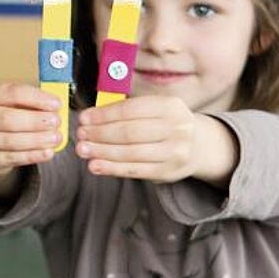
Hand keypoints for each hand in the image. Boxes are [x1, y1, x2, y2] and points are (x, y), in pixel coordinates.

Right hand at [0, 83, 60, 198]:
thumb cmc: (4, 117)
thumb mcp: (12, 103)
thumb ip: (31, 103)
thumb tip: (55, 107)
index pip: (11, 92)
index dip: (36, 98)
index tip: (56, 104)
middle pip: (6, 118)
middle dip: (34, 121)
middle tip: (56, 122)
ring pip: (8, 141)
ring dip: (36, 140)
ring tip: (55, 138)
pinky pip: (10, 158)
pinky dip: (32, 155)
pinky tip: (46, 152)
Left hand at [76, 95, 200, 182]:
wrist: (198, 146)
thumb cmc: (164, 124)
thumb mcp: (154, 110)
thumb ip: (126, 111)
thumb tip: (90, 118)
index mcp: (170, 106)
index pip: (129, 110)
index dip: (103, 115)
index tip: (83, 118)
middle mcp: (177, 128)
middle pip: (128, 132)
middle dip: (99, 134)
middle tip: (81, 135)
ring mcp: (175, 152)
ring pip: (129, 153)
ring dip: (101, 152)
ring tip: (83, 150)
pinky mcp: (168, 171)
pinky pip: (134, 170)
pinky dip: (111, 168)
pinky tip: (95, 166)